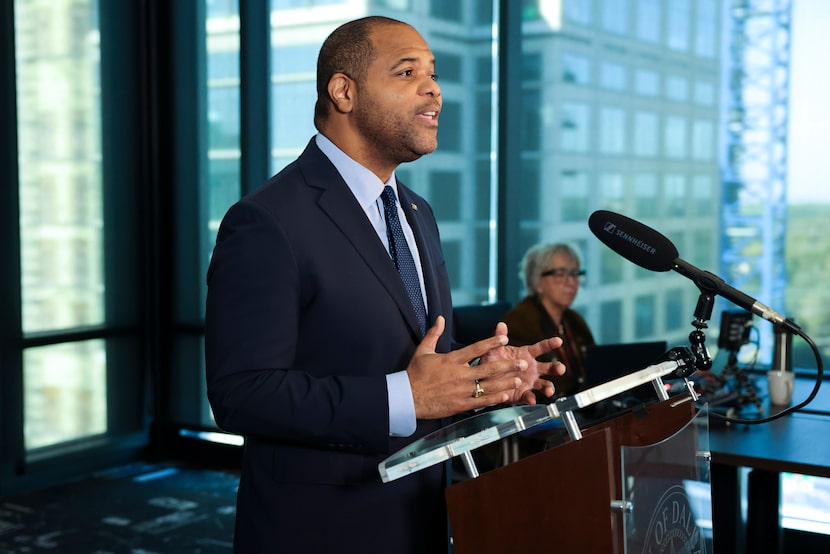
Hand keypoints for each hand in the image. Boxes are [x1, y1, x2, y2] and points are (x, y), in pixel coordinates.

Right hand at [407, 316, 533, 418]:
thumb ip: (433, 334)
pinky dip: (494, 399)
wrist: (408, 398)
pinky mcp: (461, 404)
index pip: (476, 348)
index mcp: (452, 360)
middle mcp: (460, 374)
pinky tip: (506, 396)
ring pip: (489, 386)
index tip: (505, 338)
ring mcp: (462, 390)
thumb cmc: (414, 374)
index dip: (492, 343)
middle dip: (508, 365)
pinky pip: (481, 401)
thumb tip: (439, 317)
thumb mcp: (423, 351)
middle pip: (489, 368)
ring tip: (518, 379)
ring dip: (505, 382)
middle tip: (522, 363)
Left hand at [479, 322, 565, 404]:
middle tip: (560, 369)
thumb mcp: (494, 349)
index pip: (541, 348)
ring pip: (544, 384)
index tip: (559, 341)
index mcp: (527, 355)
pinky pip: (529, 396)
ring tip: (549, 390)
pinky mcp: (523, 394)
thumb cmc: (492, 362)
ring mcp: (529, 382)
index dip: (550, 344)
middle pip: (549, 368)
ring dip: (549, 387)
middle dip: (556, 368)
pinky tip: (532, 399)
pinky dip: (532, 398)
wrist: (485, 380)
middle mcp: (532, 369)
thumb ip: (498, 338)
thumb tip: (500, 324)